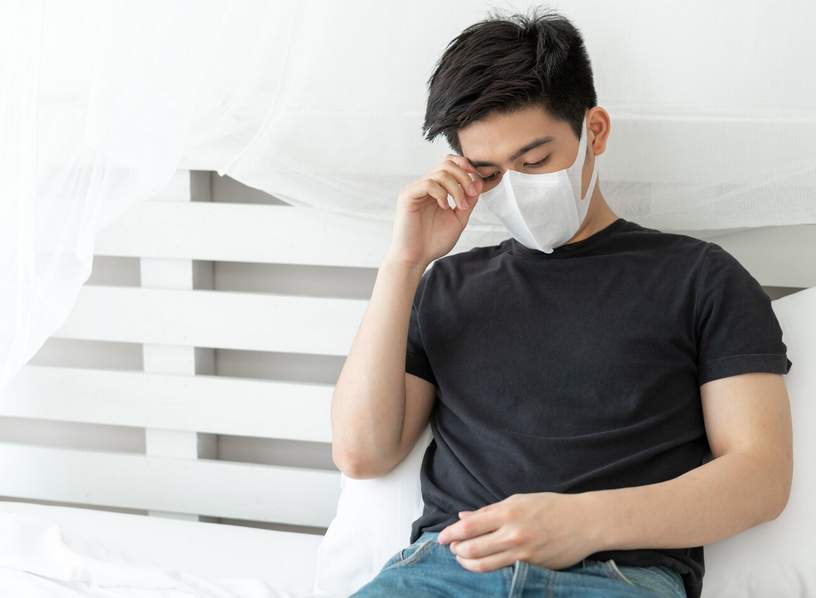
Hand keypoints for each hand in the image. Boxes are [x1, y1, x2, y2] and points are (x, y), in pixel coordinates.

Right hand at [385, 153, 482, 268]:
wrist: (415, 258)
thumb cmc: (433, 242)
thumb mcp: (458, 219)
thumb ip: (468, 201)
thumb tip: (478, 182)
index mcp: (436, 190)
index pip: (450, 164)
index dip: (466, 168)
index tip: (477, 184)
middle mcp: (425, 186)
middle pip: (447, 163)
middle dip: (464, 176)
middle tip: (471, 194)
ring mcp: (415, 190)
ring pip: (440, 172)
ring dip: (456, 188)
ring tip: (460, 206)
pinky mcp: (407, 196)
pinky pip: (428, 183)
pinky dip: (441, 193)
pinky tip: (444, 207)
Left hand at [435, 492, 602, 572]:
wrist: (585, 522)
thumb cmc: (551, 507)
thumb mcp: (519, 500)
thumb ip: (490, 510)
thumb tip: (463, 517)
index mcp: (508, 512)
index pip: (469, 527)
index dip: (450, 533)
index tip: (441, 537)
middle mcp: (513, 533)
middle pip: (472, 548)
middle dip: (456, 550)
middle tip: (452, 549)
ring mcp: (523, 553)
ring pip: (484, 565)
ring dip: (468, 562)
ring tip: (462, 558)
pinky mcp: (532, 566)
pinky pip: (503, 570)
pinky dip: (488, 568)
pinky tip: (483, 564)